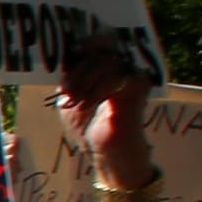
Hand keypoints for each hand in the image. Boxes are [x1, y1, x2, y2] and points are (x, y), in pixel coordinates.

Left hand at [54, 49, 159, 187]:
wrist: (108, 155)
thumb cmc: (90, 128)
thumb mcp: (71, 100)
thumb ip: (69, 80)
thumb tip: (63, 60)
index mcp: (109, 69)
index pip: (98, 46)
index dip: (82, 50)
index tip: (67, 66)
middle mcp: (124, 68)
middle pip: (100, 52)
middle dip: (78, 72)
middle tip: (67, 92)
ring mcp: (133, 77)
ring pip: (106, 63)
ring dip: (84, 83)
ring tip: (73, 103)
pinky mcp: (138, 88)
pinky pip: (114, 79)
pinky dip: (94, 92)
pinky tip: (83, 106)